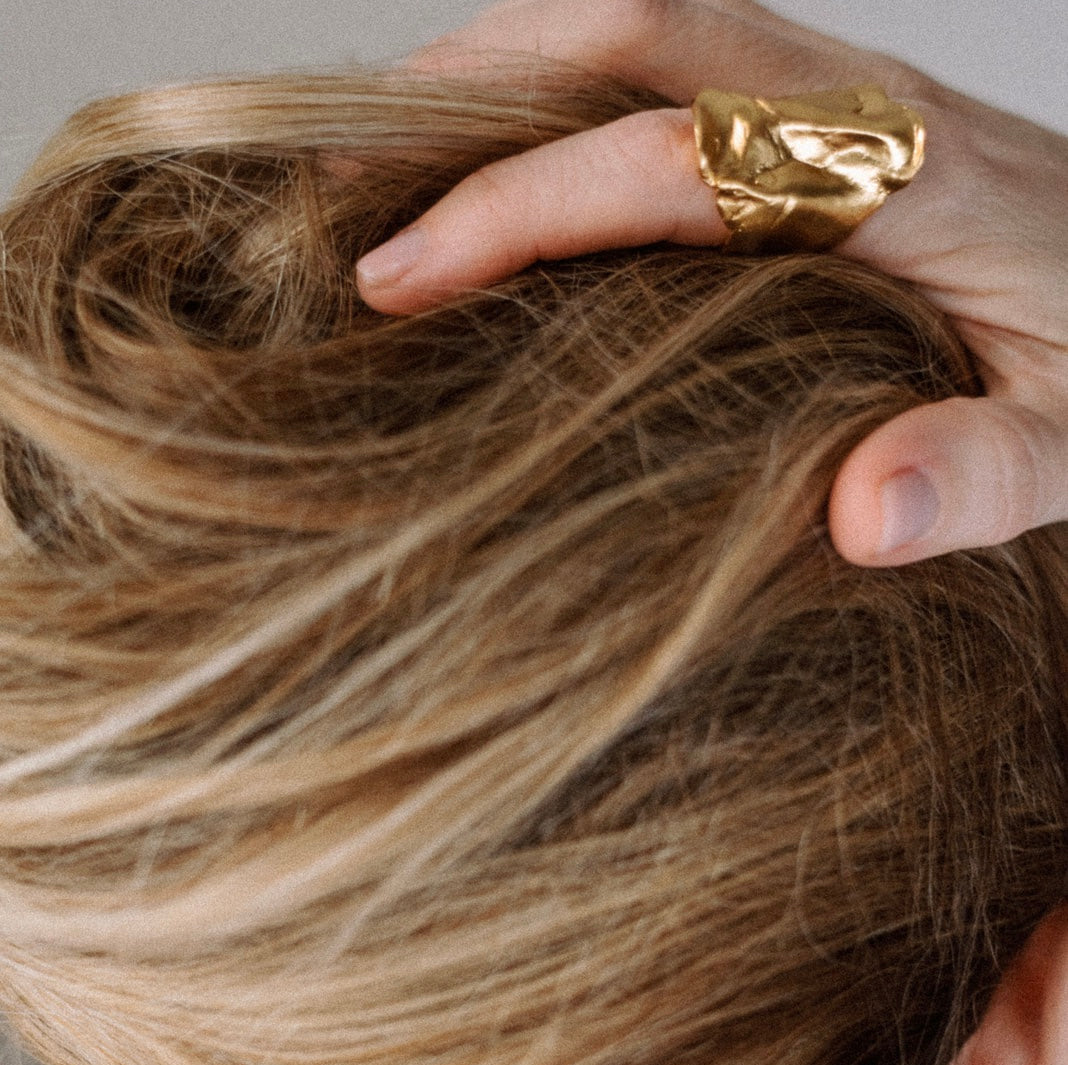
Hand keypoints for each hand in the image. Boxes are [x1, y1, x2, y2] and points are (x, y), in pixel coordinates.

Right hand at [353, 0, 1067, 566]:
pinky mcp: (822, 116)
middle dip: (470, 96)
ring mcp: (835, 98)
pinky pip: (666, 70)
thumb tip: (861, 519)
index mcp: (907, 177)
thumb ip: (983, 476)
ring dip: (502, 80)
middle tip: (347, 194)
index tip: (398, 280)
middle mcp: (858, 108)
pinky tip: (509, 177)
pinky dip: (560, 103)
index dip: (519, 207)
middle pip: (631, 27)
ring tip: (389, 173)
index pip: (674, 158)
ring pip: (637, 28)